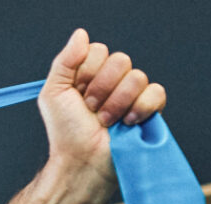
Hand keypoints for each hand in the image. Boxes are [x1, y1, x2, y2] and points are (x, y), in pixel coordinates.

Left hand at [37, 29, 167, 203]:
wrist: (81, 162)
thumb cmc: (66, 133)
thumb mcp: (54, 93)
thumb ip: (65, 61)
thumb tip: (81, 34)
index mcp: (91, 74)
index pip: (99, 51)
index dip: (87, 73)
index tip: (76, 95)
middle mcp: (113, 81)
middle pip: (120, 60)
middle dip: (101, 89)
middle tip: (90, 110)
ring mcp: (132, 95)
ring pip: (137, 77)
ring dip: (116, 103)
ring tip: (105, 122)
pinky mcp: (149, 111)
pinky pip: (156, 92)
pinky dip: (141, 108)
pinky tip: (127, 123)